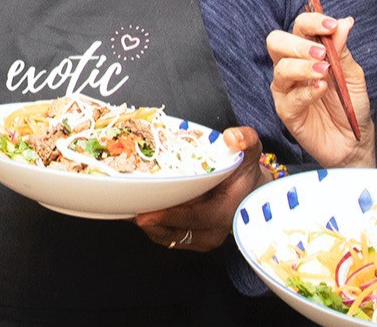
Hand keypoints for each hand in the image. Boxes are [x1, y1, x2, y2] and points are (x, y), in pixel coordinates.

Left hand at [133, 126, 268, 252]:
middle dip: (151, 223)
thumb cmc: (245, 172)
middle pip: (177, 233)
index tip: (146, 214)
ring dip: (148, 226)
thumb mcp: (250, 152)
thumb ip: (245, 140)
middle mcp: (214, 231)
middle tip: (128, 210)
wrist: (249, 191)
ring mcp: (202, 238)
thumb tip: (231, 138)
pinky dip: (151, 226)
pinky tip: (135, 211)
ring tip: (127, 209)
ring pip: (169, 238)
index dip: (171, 216)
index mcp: (226, 211)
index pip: (197, 217)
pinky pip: (167, 237)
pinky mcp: (191, 239)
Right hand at [268, 12, 373, 167]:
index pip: (299, 27)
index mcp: (305, 53)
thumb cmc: (350, 103)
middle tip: (321, 52)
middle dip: (297, 44)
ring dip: (303, 67)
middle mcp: (291, 67)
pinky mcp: (287, 112)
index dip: (312, 22)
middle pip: (276, 42)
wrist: (354, 138)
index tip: (331, 25)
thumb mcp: (352, 73)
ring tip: (324, 71)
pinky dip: (307, 91)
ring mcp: (286, 90)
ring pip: (281, 69)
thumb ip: (342, 50)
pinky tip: (322, 89)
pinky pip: (290, 98)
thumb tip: (345, 22)